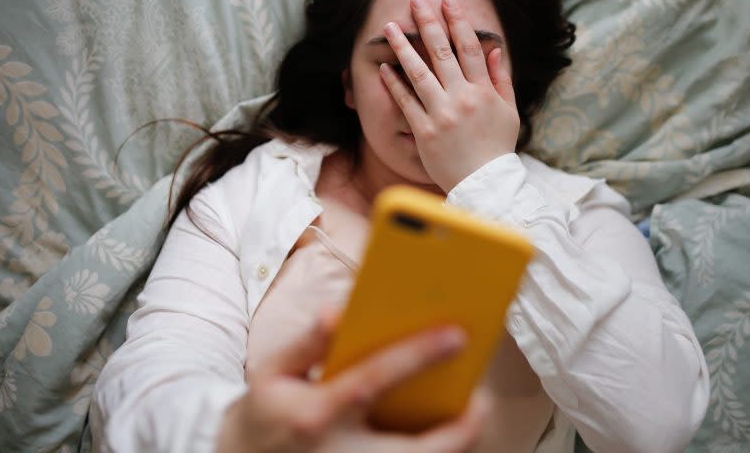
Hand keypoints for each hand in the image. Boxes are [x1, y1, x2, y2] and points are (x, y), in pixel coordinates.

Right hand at [217, 307, 490, 452]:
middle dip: (460, 430)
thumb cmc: (266, 412)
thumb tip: (339, 311)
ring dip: (453, 445)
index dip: (417, 356)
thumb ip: (309, 342)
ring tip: (472, 415)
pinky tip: (444, 432)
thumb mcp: (273, 371)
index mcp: (316, 414)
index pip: (374, 380)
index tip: (457, 334)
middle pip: (413, 450)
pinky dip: (432, 452)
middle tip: (483, 402)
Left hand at [379, 0, 519, 192]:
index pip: (469, 48)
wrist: (485, 185)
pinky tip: (384, 67)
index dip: (458, 21)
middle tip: (415, 1)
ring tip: (389, 27)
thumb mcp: (508, 112)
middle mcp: (462, 98)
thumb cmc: (497, 148)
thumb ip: (500, 80)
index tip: (447, 1)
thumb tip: (493, 50)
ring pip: (419, 73)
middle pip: (441, 53)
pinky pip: (406, 103)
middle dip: (428, 23)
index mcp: (483, 91)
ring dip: (402, 47)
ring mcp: (441, 114)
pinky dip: (394, 84)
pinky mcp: (424, 132)